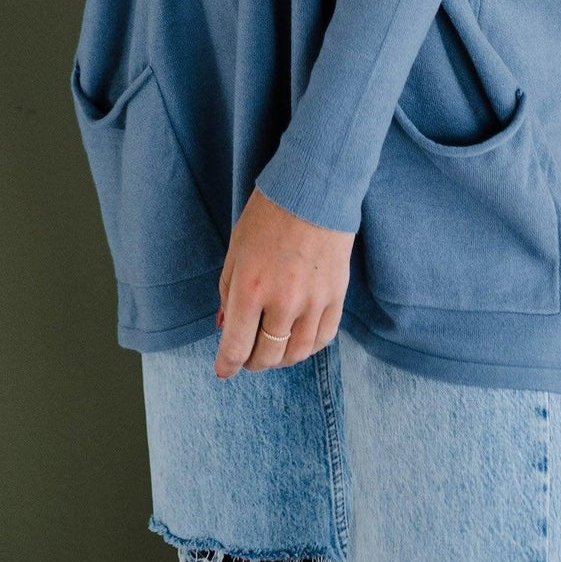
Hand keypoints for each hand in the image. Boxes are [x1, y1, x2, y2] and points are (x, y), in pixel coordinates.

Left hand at [214, 186, 354, 376]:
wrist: (314, 191)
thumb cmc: (268, 216)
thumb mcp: (236, 250)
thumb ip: (228, 292)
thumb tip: (225, 327)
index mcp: (250, 288)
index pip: (236, 346)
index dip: (227, 365)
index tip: (224, 370)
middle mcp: (282, 302)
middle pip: (266, 356)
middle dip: (251, 362)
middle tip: (247, 356)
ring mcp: (313, 302)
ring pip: (296, 354)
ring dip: (280, 359)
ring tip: (272, 349)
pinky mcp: (337, 297)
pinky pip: (322, 338)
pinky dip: (307, 347)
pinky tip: (298, 339)